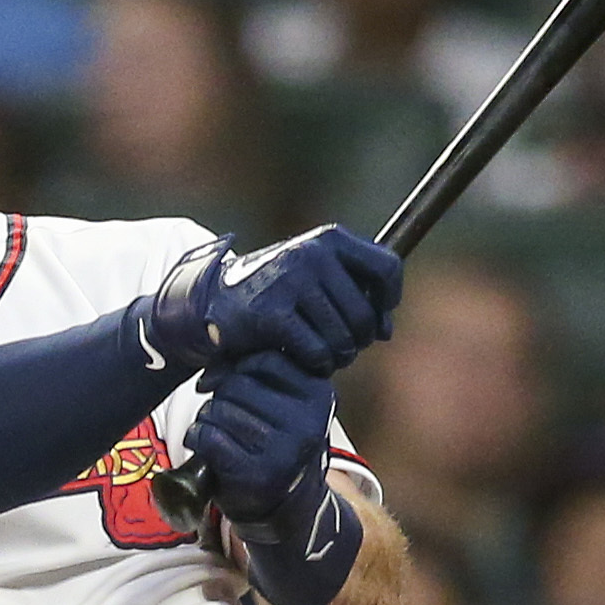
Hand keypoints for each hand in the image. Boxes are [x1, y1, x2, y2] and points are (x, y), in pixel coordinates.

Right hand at [139, 225, 400, 379]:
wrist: (215, 301)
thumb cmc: (275, 294)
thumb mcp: (315, 278)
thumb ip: (354, 294)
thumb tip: (386, 331)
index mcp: (329, 239)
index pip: (387, 268)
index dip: (389, 302)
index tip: (377, 322)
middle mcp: (313, 254)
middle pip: (364, 314)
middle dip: (358, 340)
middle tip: (340, 348)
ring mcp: (291, 282)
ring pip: (343, 337)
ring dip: (337, 357)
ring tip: (322, 355)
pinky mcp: (272, 313)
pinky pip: (317, 352)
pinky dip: (315, 365)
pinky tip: (303, 359)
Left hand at [181, 350, 335, 532]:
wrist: (286, 506)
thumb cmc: (276, 441)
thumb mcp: (286, 402)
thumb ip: (264, 372)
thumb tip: (216, 339)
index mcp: (319, 395)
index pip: (266, 360)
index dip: (234, 366)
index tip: (221, 380)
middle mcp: (308, 422)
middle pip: (238, 384)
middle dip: (220, 396)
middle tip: (225, 416)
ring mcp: (284, 450)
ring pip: (219, 409)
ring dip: (208, 419)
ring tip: (220, 434)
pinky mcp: (257, 474)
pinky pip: (209, 436)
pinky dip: (198, 438)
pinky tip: (207, 447)